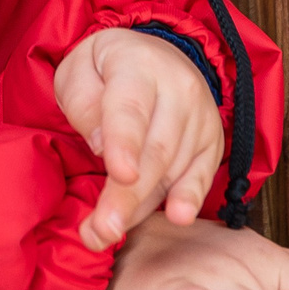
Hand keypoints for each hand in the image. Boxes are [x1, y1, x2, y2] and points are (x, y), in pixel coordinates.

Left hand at [54, 27, 223, 249]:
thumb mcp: (77, 70)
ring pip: (172, 169)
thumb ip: (83, 103)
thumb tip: (101, 146)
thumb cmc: (105, 69)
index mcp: (138, 64)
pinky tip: (177, 217)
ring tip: (105, 233)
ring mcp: (201, 116)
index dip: (125, 143)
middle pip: (154, 149)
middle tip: (102, 231)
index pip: (131, 109)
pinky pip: (200, 176)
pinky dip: (188, 198)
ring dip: (140, 207)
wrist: (153, 56)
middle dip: (127, 195)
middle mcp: (179, 88)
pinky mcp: (212, 141)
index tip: (119, 174)